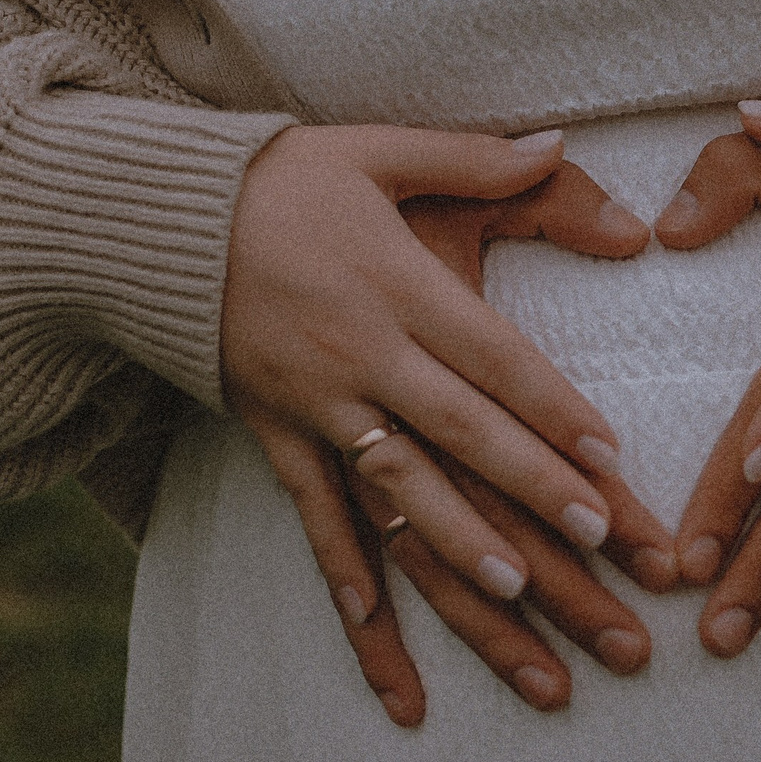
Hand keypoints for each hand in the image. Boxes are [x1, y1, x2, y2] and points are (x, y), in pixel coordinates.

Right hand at [222, 126, 678, 721]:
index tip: (608, 454)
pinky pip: (309, 505)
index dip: (552, 405)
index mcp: (396, 283)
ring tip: (514, 590)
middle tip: (596, 535)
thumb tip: (560, 145)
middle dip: (530, 486)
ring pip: (395, 483)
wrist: (152, 216)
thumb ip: (474, 158)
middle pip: (459, 429)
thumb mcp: (378, 150)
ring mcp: (312, 399)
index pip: (491, 354)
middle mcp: (360, 351)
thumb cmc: (281, 178)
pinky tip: (373, 616)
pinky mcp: (269, 428)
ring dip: (455, 541)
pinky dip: (340, 564)